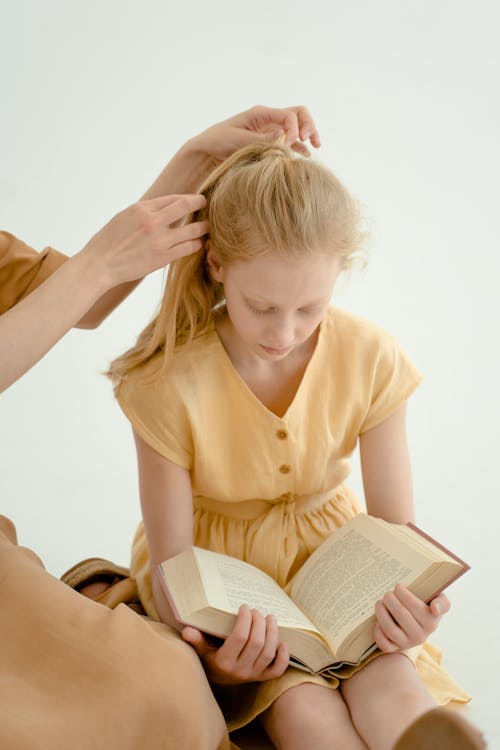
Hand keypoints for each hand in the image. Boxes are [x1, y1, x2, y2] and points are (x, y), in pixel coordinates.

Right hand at [80, 193, 207, 287]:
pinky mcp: (163, 258)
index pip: (172, 197)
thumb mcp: (124, 217)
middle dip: (200, 203)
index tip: (196, 199)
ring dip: (203, 227)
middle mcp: (152, 221)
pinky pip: (188, 248)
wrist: (99, 265)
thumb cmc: (108, 242)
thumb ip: (145, 212)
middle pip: (185, 206)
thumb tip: (163, 208)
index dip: (187, 198)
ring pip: (192, 229)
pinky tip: (197, 243)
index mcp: (141, 208)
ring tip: (207, 227)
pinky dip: (196, 244)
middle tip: (208, 204)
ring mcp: (159, 240)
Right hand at [181, 604, 289, 684]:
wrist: (218, 679)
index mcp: (224, 661)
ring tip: (270, 617)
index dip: (244, 620)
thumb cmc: (210, 658)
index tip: (244, 607)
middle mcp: (240, 670)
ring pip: (268, 653)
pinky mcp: (262, 678)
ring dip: (272, 633)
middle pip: (256, 643)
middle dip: (258, 623)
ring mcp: (252, 675)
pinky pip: (277, 671)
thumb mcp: (202, 650)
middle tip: (256, 610)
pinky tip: (284, 643)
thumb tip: (187, 630)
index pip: (239, 638)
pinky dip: (283, 657)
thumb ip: (196, 640)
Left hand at [192, 104, 320, 164]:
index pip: (289, 115)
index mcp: (261, 113)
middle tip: (311, 141)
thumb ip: (261, 139)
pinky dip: (299, 147)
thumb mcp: (238, 140)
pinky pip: (290, 142)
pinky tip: (305, 156)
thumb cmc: (218, 141)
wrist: (208, 150)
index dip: (294, 128)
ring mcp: (271, 131)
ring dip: (308, 135)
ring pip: (297, 127)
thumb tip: (283, 138)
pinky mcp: (270, 143)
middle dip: (309, 125)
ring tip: (315, 147)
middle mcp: (269, 120)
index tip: (290, 144)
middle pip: (298, 114)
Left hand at [374, 584, 449, 651]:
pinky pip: (384, 644)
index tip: (399, 586)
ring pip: (390, 629)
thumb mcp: (439, 601)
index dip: (403, 594)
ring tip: (380, 602)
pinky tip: (378, 621)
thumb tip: (435, 608)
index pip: (414, 606)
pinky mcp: (396, 648)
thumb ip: (443, 603)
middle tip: (387, 593)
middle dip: (390, 600)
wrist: (420, 623)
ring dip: (381, 612)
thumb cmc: (427, 606)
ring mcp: (407, 643)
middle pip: (401, 615)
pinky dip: (378, 632)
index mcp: (431, 622)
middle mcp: (420, 636)